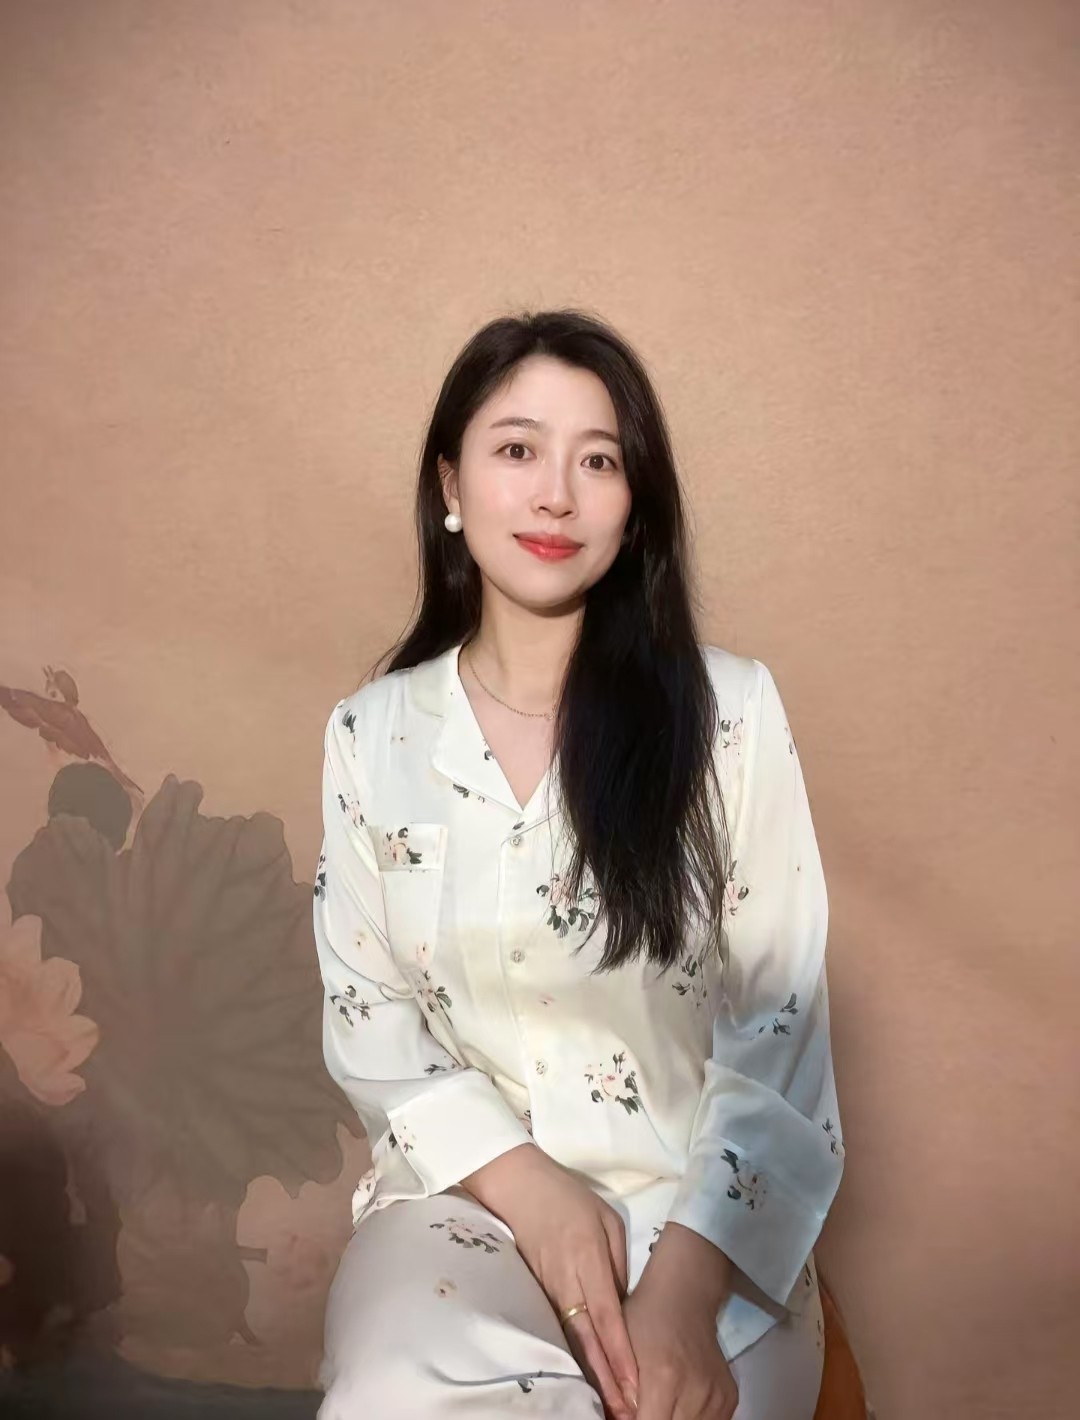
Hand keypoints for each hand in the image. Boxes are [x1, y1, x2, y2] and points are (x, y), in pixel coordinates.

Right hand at [461, 1145, 639, 1419]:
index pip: (607, 1316)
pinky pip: (558, 1331)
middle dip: (606, 1380)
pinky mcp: (535, 1294)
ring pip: (571, 1342)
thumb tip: (626, 1307)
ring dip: (590, 1376)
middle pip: (587, 1340)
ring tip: (609, 1407)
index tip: (634, 1385)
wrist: (518, 1186)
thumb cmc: (569, 1198)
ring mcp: (547, 1291)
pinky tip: (584, 1379)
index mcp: (587, 1259)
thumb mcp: (607, 1221)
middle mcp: (566, 1282)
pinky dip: (572, 1357)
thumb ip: (618, 1265)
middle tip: (625, 1413)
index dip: (620, 1354)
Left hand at [622, 1262, 736, 1419]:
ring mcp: (718, 1395)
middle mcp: (697, 1391)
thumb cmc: (644, 1317)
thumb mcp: (620, 1347)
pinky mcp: (730, 1397)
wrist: (685, 1295)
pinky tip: (680, 1403)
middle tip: (645, 1406)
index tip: (629, 1415)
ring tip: (661, 1403)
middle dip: (654, 1419)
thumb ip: (620, 1393)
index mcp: (664, 1378)